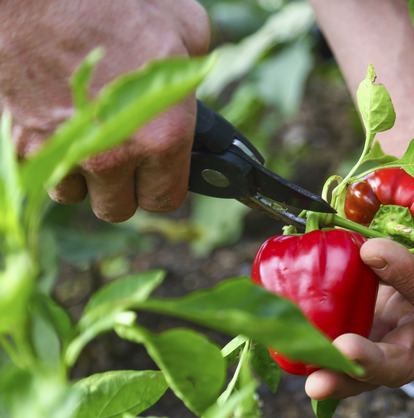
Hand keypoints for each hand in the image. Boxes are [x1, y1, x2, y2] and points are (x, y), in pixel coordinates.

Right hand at [0, 0, 209, 221]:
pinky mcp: (22, 145)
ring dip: (82, 176)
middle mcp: (115, 155)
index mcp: (162, 136)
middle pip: (118, 207)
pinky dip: (49, 156)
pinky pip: (40, 171)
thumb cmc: (113, 6)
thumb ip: (196, 74)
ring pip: (74, 194)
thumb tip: (198, 88)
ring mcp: (65, 154)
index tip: (159, 172)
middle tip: (124, 156)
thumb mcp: (183, 29)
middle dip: (122, 187)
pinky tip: (57, 125)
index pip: (166, 198)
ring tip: (89, 137)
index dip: (163, 185)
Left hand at [305, 184, 413, 399]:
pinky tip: (281, 331)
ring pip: (364, 361)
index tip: (373, 249)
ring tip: (305, 370)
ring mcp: (392, 322)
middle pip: (401, 358)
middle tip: (338, 358)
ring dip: (335, 369)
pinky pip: (338, 335)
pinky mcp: (365, 313)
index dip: (409, 276)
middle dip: (370, 365)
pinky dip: (312, 338)